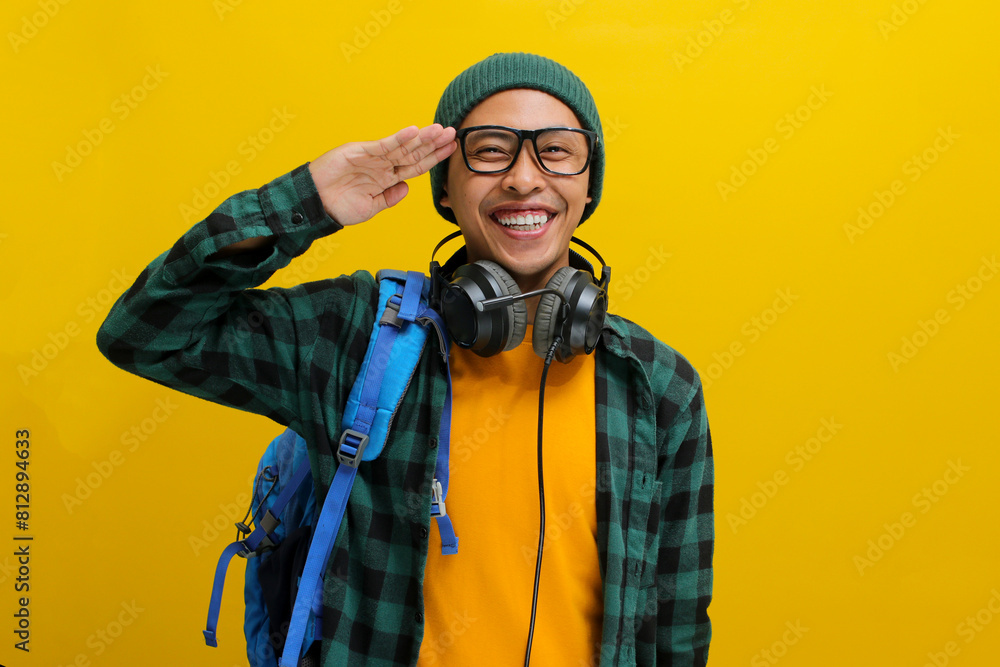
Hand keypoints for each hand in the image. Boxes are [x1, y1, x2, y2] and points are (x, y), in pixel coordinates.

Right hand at [307, 124, 456, 225]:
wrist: (315, 204)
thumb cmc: (338, 206)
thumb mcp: (370, 208)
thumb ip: (389, 198)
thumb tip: (406, 188)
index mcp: (387, 178)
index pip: (415, 166)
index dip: (433, 158)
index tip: (450, 150)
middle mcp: (382, 165)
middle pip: (413, 152)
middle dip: (433, 144)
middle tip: (452, 134)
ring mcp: (372, 157)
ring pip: (402, 146)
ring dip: (421, 138)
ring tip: (439, 130)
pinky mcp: (360, 152)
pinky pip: (382, 145)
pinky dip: (398, 138)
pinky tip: (413, 132)